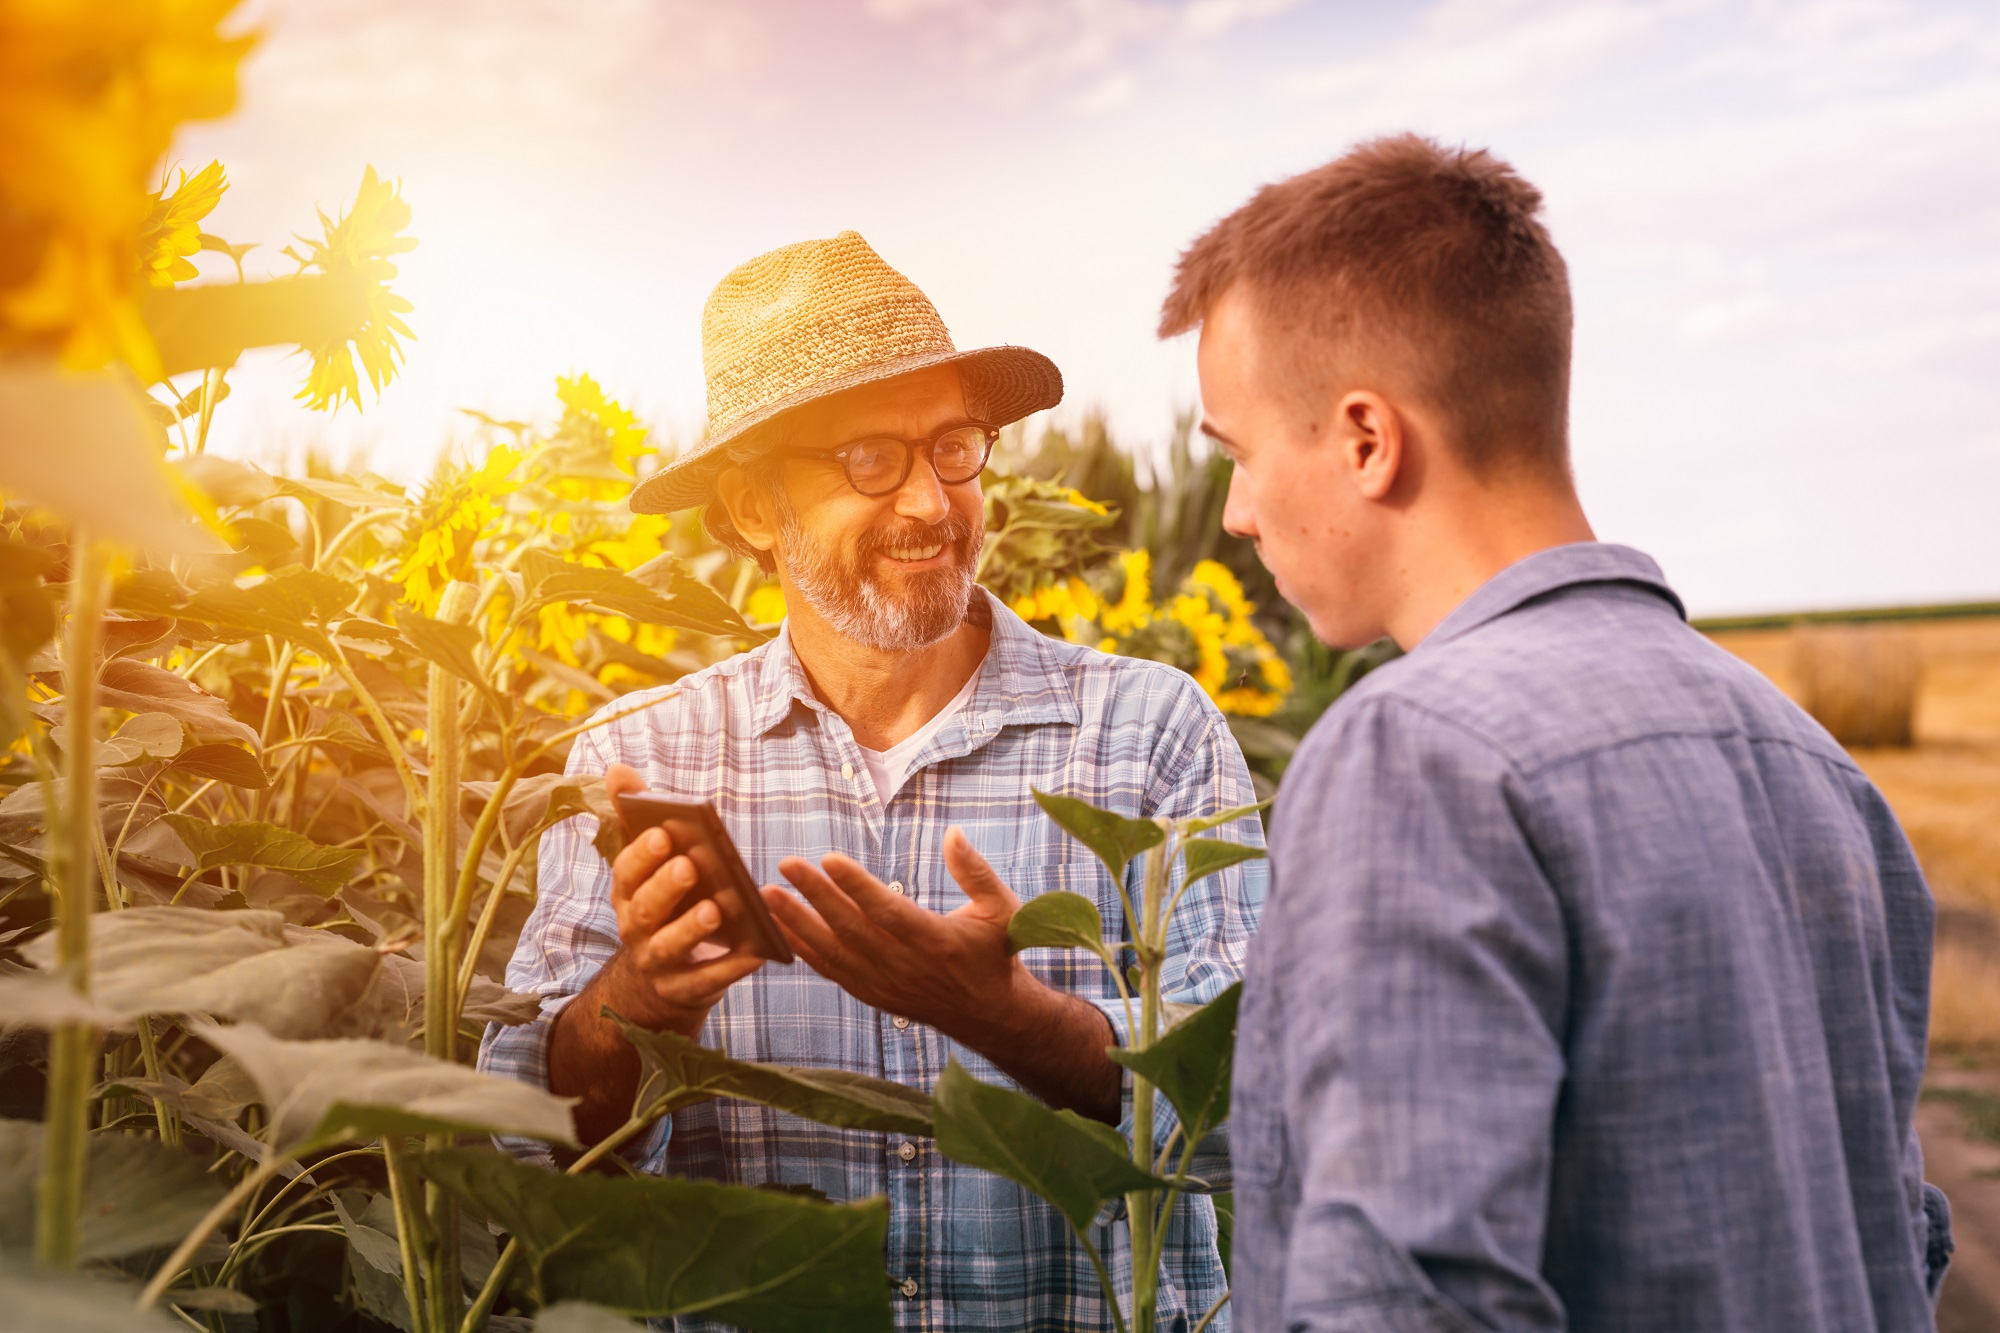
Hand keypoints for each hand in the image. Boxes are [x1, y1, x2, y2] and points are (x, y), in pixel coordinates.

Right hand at [599, 763, 765, 1036]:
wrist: (659, 981)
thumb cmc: (663, 904)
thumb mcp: (648, 865)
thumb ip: (635, 817)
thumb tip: (617, 768)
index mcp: (628, 894)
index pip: (626, 874)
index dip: (642, 856)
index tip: (663, 834)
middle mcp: (635, 929)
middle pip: (644, 910)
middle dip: (666, 888)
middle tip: (691, 866)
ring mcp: (659, 963)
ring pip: (670, 946)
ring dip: (692, 929)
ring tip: (718, 908)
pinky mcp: (686, 990)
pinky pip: (708, 980)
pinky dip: (731, 967)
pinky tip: (758, 950)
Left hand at [767, 826, 1036, 1044]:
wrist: (990, 1015)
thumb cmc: (995, 955)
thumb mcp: (1001, 909)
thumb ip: (975, 871)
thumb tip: (952, 833)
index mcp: (937, 942)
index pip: (889, 911)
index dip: (857, 886)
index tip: (828, 859)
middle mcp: (907, 966)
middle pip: (852, 929)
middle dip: (815, 895)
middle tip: (787, 865)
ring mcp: (886, 983)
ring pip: (834, 953)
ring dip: (798, 923)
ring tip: (768, 897)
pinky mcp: (873, 994)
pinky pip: (831, 971)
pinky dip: (803, 950)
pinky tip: (780, 929)